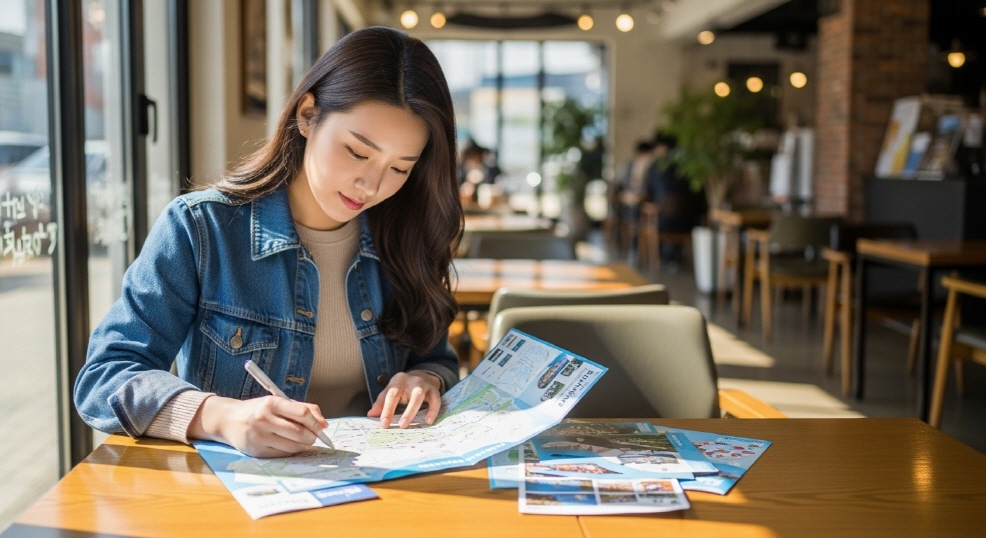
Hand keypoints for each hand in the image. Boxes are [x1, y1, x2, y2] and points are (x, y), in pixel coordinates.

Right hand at [189, 395, 327, 457]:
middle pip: (299, 433)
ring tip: (303, 441)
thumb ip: (303, 409)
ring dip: (304, 445)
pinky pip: (283, 454)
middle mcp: (264, 419)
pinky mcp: (257, 451)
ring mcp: (259, 437)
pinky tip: (290, 445)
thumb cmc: (259, 410)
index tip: (322, 428)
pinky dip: (292, 451)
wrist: (229, 420)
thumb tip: (324, 424)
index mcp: (272, 403)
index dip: (316, 422)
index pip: (302, 414)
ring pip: (293, 446)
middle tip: (315, 437)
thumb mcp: (279, 402)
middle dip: (312, 437)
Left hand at [367, 371, 441, 428]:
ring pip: (420, 396)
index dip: (387, 409)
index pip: (392, 394)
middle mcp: (412, 380)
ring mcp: (424, 385)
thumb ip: (380, 403)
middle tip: (400, 426)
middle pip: (409, 394)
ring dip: (413, 411)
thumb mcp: (390, 392)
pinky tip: (428, 422)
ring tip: (409, 425)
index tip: (384, 424)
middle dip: (405, 411)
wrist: (421, 377)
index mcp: (398, 380)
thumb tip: (370, 415)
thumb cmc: (402, 389)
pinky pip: (435, 400)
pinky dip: (433, 411)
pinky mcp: (434, 391)